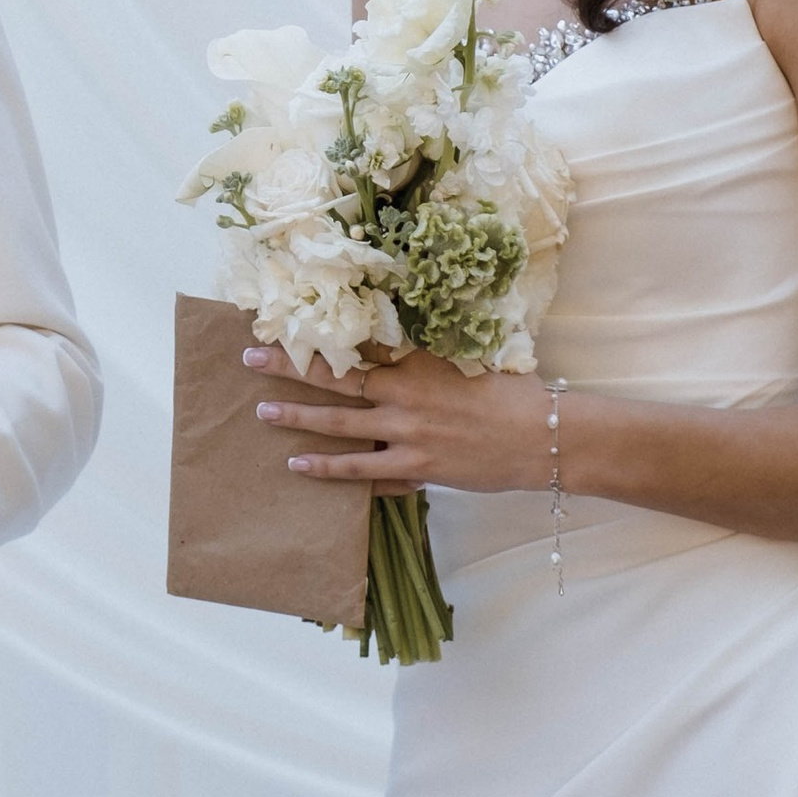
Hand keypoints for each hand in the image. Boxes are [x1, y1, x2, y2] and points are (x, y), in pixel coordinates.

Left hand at [245, 342, 560, 493]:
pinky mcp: (418, 470)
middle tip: (251, 361)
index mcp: (417, 363)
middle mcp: (404, 397)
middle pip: (335, 382)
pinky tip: (306, 469)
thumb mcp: (468, 358)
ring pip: (340, 429)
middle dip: (289, 370)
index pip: (357, 346)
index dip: (319, 336)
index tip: (283, 323)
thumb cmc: (514, 393)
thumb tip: (397, 342)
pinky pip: (367, 473)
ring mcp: (408, 437)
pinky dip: (336, 472)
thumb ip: (427, 355)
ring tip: (265, 415)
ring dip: (299, 422)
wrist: (546, 436)